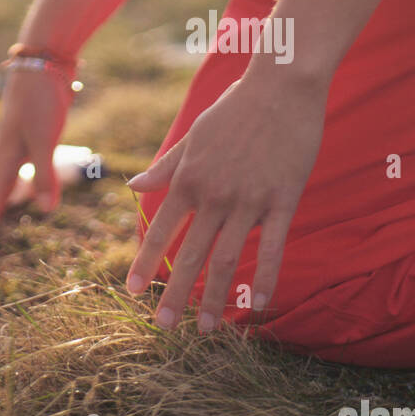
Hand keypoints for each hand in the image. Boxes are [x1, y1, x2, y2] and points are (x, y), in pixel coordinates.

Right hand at [0, 63, 75, 252]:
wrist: (41, 60)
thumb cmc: (42, 97)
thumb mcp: (45, 136)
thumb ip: (44, 173)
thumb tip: (44, 211)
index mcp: (5, 157)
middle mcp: (4, 154)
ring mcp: (11, 145)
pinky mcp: (23, 137)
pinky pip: (8, 173)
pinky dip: (4, 189)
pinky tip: (11, 192)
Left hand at [125, 66, 327, 329]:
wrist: (280, 86)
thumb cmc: (234, 109)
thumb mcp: (193, 135)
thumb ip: (165, 167)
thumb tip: (132, 187)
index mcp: (189, 177)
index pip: (160, 228)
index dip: (145, 261)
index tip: (132, 290)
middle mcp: (214, 193)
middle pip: (191, 254)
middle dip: (175, 293)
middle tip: (163, 327)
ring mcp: (249, 199)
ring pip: (229, 259)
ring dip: (216, 298)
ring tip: (207, 329)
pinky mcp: (282, 199)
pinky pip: (274, 248)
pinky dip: (267, 278)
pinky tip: (261, 305)